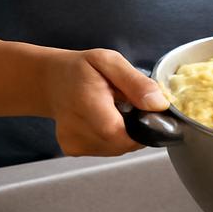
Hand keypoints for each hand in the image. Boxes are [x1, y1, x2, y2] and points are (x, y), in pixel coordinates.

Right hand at [42, 49, 169, 156]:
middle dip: (135, 127)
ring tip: (114, 111)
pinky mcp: (73, 150)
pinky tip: (104, 120)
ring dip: (124, 133)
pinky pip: (107, 149)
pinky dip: (112, 137)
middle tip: (127, 105)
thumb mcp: (110, 61)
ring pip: (117, 148)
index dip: (141, 128)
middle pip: (121, 143)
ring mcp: (72, 143)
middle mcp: (75, 128)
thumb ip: (136, 82)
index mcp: (85, 102)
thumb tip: (159, 104)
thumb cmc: (81, 69)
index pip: (117, 132)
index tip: (144, 112)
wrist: (53, 81)